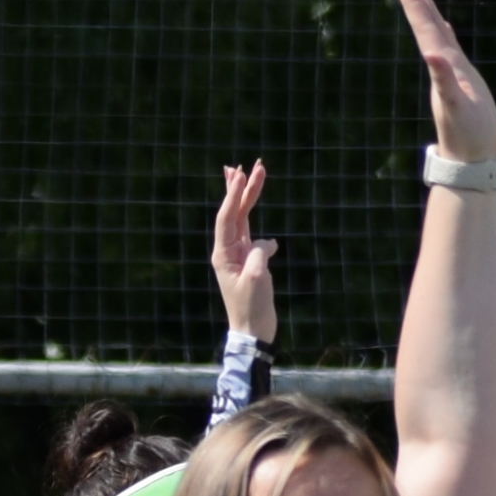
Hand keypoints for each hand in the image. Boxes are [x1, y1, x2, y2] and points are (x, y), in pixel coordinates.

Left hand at [209, 158, 278, 341]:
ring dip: (250, 199)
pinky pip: (256, 241)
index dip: (233, 194)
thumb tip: (265, 243)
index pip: (227, 218)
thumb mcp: (256, 279)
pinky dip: (264, 237)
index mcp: (223, 254)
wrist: (253, 331)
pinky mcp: (251, 263)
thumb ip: (258, 255)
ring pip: (244, 221)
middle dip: (242, 189)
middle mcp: (228, 252)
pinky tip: (272, 245)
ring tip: (257, 174)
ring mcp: (239, 257)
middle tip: (250, 164)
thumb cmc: (251, 308)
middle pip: (234, 214)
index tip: (240, 173)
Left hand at [394, 0, 495, 157]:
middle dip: (417, 1)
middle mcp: (443, 68)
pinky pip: (450, 51)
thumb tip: (432, 54)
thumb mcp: (456, 104)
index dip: (417, 5)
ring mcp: (451, 74)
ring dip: (426, 14)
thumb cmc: (467, 135)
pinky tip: (441, 28)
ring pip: (436, 36)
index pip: (426, 30)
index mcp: (442, 68)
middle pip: (427, 28)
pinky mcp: (461, 82)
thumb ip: (444, 78)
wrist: (472, 161)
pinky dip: (444, 35)